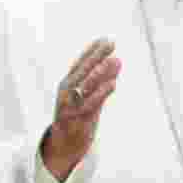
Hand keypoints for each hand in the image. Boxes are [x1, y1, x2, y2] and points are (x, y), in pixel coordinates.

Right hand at [41, 39, 120, 182]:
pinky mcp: (76, 119)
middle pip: (82, 70)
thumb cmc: (79, 114)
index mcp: (67, 83)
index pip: (80, 63)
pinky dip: (101, 93)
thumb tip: (117, 60)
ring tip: (114, 60)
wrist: (64, 144)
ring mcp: (70, 105)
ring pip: (85, 85)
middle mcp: (66, 91)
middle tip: (110, 43)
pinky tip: (113, 83)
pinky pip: (90, 104)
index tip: (106, 39)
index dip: (92, 50)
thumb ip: (103, 79)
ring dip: (100, 72)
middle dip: (96, 56)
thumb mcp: (91, 95)